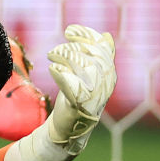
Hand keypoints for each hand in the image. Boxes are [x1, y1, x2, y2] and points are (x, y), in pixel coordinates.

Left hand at [45, 25, 116, 156]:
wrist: (68, 129)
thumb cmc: (76, 99)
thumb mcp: (87, 76)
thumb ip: (95, 57)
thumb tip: (105, 35)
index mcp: (108, 74)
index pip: (102, 48)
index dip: (86, 36)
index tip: (69, 31)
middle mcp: (105, 84)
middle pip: (94, 56)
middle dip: (74, 47)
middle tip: (56, 49)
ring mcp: (94, 95)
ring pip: (85, 68)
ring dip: (66, 57)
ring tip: (51, 55)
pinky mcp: (80, 106)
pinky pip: (73, 85)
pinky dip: (63, 74)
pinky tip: (53, 69)